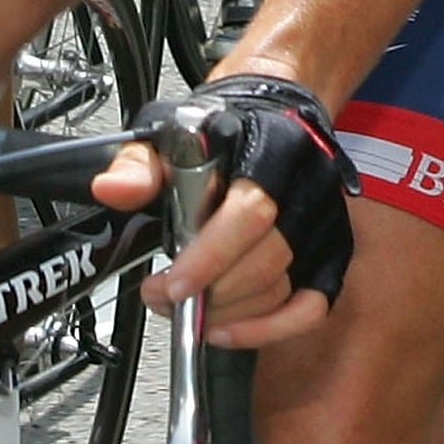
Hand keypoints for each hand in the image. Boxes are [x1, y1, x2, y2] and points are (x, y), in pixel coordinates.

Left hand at [92, 77, 360, 347]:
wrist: (272, 113)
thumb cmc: (223, 126)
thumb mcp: (169, 131)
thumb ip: (140, 164)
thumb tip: (113, 189)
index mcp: (273, 148)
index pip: (251, 213)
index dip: (210, 257)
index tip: (170, 284)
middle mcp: (308, 185)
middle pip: (267, 260)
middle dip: (208, 293)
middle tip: (162, 294)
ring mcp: (324, 221)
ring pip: (282, 288)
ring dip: (228, 313)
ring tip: (186, 305)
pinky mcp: (330, 250)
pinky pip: (313, 305)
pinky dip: (272, 328)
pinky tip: (230, 330)